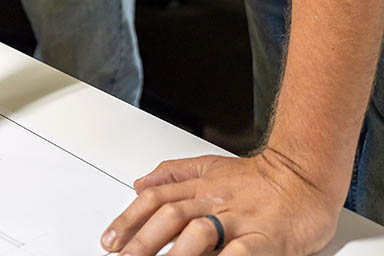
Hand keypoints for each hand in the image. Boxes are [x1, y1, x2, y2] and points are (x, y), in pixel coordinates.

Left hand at [100, 150, 339, 254]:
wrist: (303, 178)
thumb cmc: (259, 181)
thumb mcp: (211, 167)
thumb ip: (174, 174)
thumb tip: (139, 184)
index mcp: (201, 185)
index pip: (156, 198)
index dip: (129, 219)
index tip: (110, 240)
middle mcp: (215, 200)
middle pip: (171, 214)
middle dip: (142, 240)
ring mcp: (239, 219)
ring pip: (199, 232)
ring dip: (173, 253)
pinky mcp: (265, 238)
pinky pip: (240, 253)